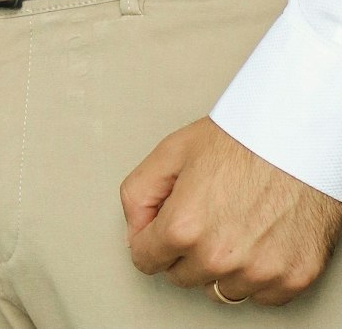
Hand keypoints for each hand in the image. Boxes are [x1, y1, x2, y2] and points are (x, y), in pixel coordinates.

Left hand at [121, 118, 341, 305]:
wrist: (298, 139)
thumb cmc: (241, 140)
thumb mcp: (172, 151)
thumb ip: (139, 192)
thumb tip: (135, 227)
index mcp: (184, 226)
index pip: (145, 260)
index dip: (149, 239)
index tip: (160, 227)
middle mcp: (219, 258)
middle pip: (181, 276)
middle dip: (184, 251)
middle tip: (203, 214)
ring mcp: (258, 272)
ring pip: (220, 290)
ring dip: (221, 266)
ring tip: (233, 223)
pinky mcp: (292, 279)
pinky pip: (260, 295)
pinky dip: (256, 274)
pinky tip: (258, 238)